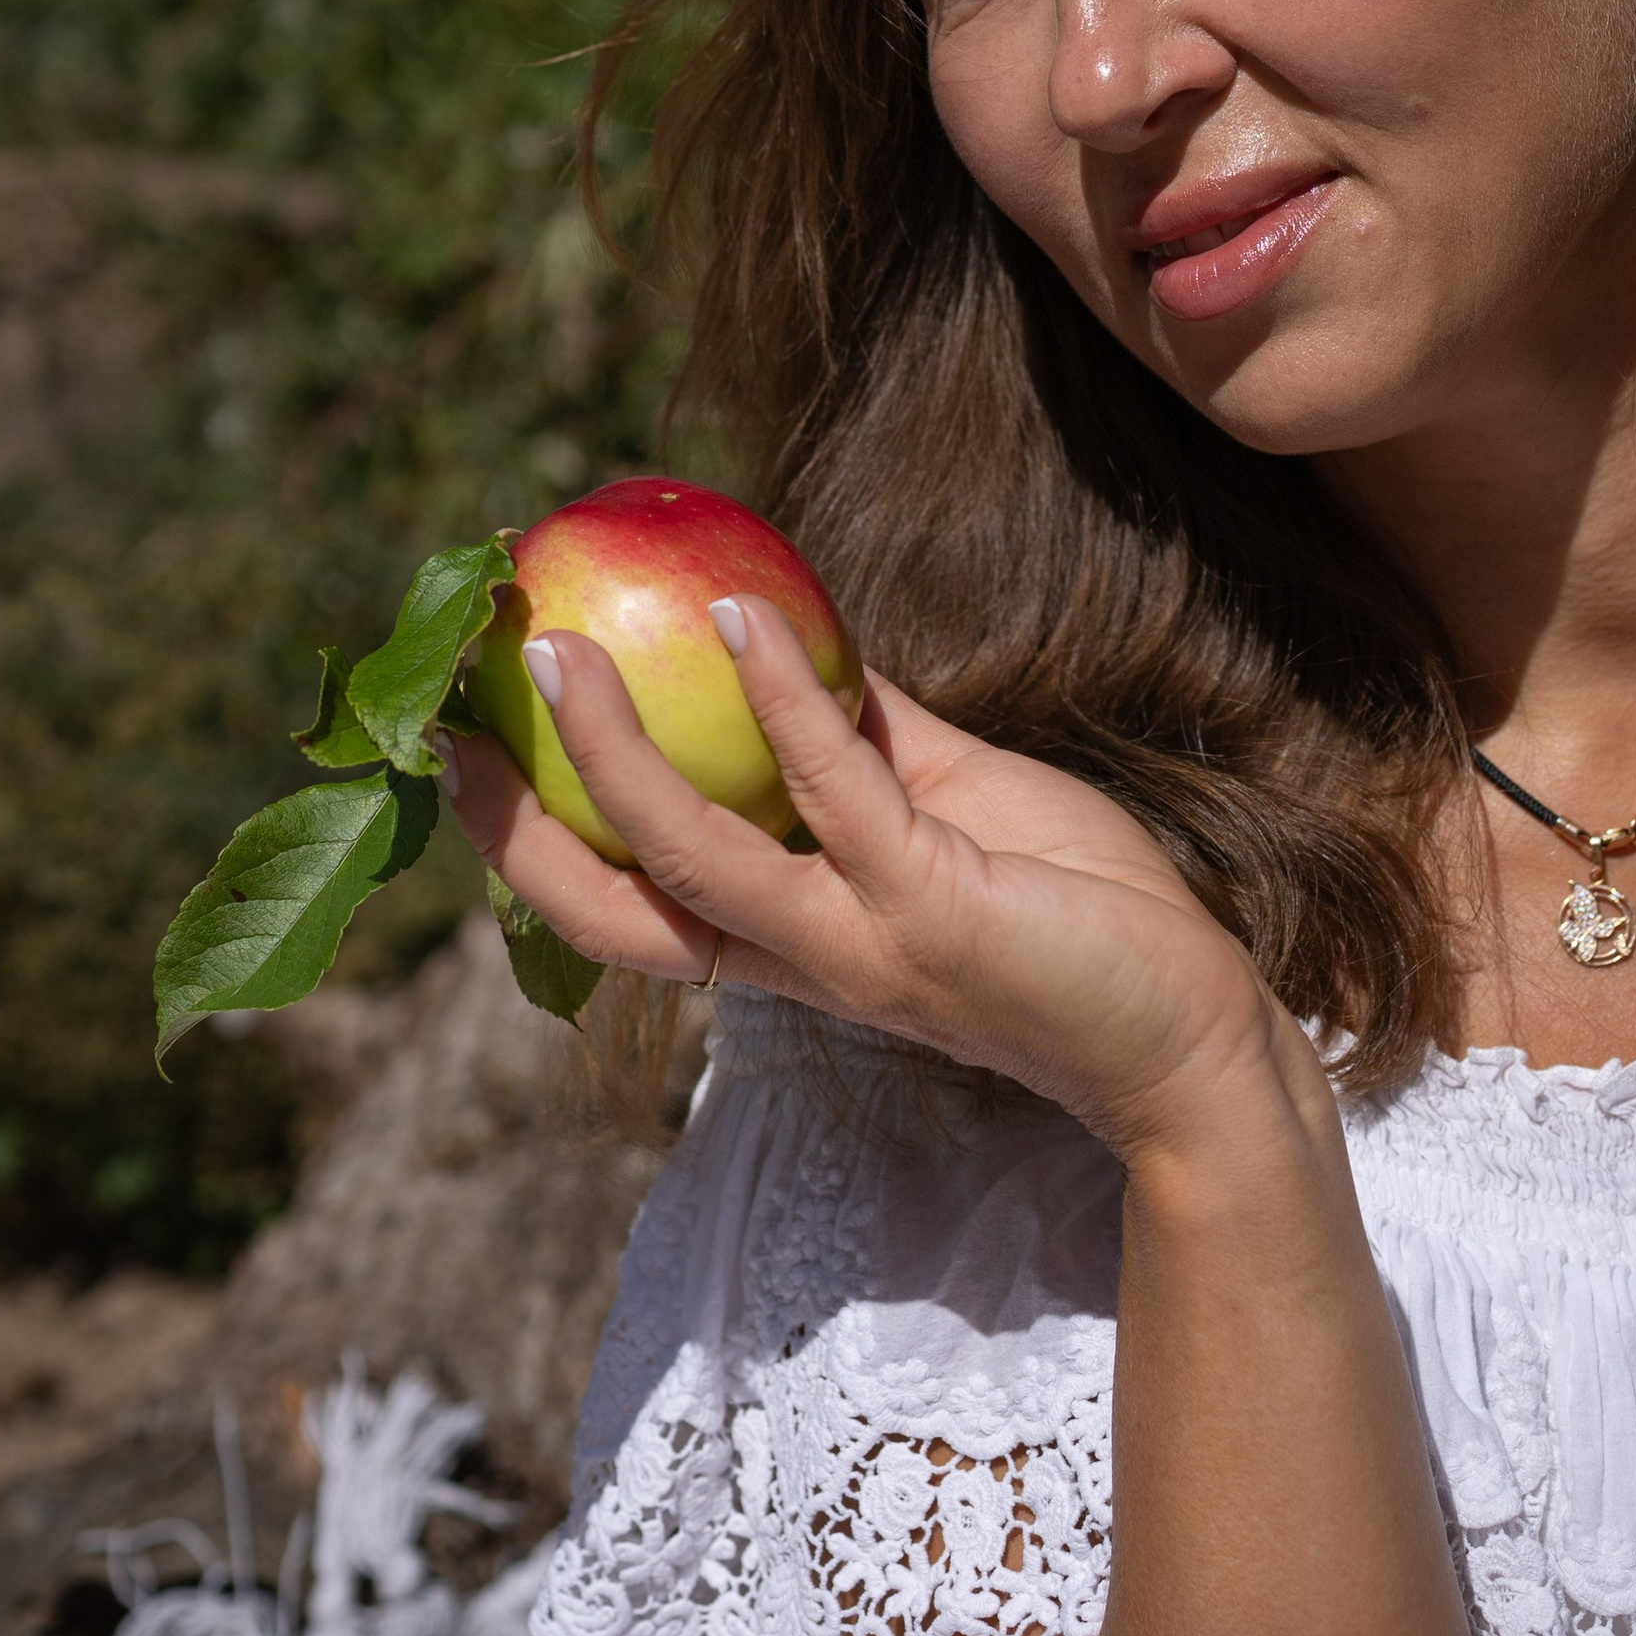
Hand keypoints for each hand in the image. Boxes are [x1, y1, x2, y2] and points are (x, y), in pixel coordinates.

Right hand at [440, 595, 1304, 1164]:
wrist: (1192, 1024)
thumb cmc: (1075, 915)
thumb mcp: (944, 806)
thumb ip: (862, 740)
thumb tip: (791, 635)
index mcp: (789, 942)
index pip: (626, 903)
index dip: (536, 837)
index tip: (464, 746)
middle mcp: (797, 959)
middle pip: (611, 913)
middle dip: (513, 829)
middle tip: (444, 718)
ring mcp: (856, 941)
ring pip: (692, 858)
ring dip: (612, 752)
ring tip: (555, 646)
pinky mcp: (930, 908)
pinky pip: (834, 791)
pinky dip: (782, 696)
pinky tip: (743, 611)